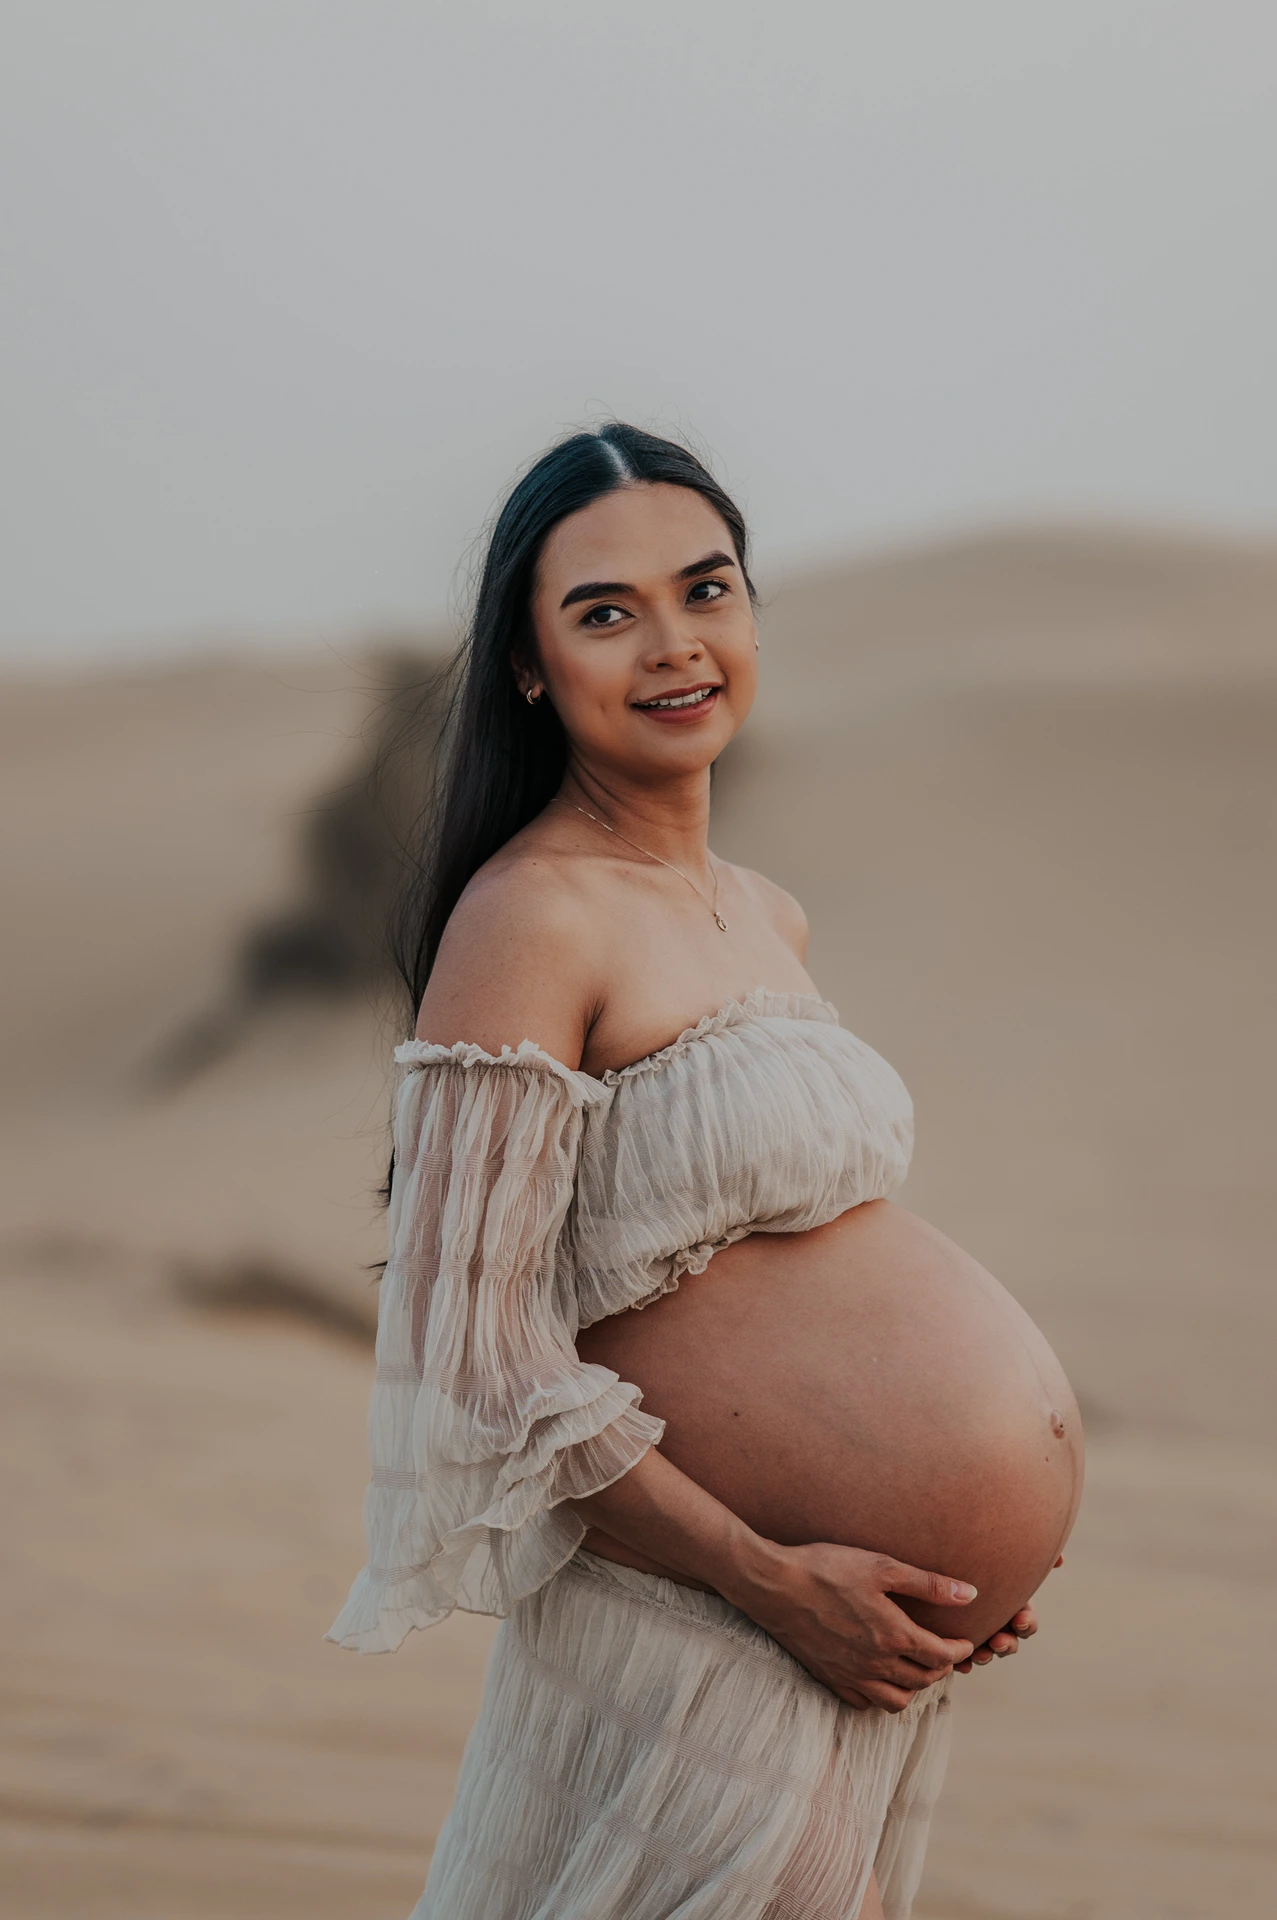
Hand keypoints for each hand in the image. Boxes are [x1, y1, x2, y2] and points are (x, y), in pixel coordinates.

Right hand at [733, 1541, 977, 1712]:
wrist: (774, 1585)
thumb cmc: (827, 1569)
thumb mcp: (882, 1566)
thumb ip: (928, 1584)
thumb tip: (971, 1594)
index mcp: (894, 1637)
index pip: (942, 1656)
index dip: (960, 1650)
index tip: (966, 1642)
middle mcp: (876, 1665)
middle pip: (923, 1681)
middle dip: (940, 1668)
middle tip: (943, 1651)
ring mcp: (851, 1676)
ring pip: (896, 1701)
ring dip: (913, 1687)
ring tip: (914, 1667)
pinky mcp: (829, 1679)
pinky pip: (864, 1703)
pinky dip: (879, 1695)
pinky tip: (878, 1675)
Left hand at [954, 1552, 1061, 1673]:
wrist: (943, 1562)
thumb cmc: (980, 1557)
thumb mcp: (1003, 1555)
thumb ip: (1034, 1557)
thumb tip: (1062, 1560)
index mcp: (1011, 1607)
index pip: (1026, 1623)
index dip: (1026, 1623)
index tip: (1019, 1619)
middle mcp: (996, 1624)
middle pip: (1008, 1643)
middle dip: (1006, 1645)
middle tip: (997, 1641)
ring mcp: (977, 1634)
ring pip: (986, 1652)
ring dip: (985, 1656)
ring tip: (979, 1654)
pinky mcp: (955, 1638)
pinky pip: (961, 1657)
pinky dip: (963, 1662)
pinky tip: (961, 1664)